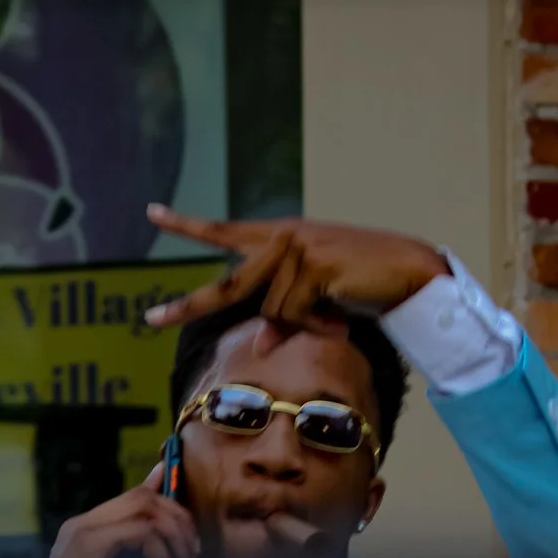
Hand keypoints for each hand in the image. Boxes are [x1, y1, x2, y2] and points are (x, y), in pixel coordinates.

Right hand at [33, 464, 199, 557]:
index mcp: (87, 528)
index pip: (135, 496)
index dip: (169, 505)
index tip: (191, 533)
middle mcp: (83, 522)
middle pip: (143, 497)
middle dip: (178, 520)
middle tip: (193, 553)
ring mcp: (83, 530)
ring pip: (145, 509)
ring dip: (174, 537)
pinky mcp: (88, 545)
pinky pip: (140, 534)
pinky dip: (162, 556)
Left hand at [144, 207, 449, 350]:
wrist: (408, 271)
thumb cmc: (361, 284)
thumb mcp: (314, 302)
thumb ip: (283, 316)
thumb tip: (262, 344)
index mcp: (277, 237)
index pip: (224, 231)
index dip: (187, 224)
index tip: (153, 213)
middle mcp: (280, 237)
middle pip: (227, 285)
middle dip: (187, 307)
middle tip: (149, 319)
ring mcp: (295, 248)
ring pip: (273, 312)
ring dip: (303, 326)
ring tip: (334, 317)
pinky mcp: (312, 264)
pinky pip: (295, 314)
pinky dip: (317, 325)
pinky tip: (339, 318)